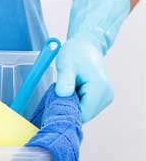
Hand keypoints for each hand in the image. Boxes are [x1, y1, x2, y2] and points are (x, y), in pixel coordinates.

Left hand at [55, 0, 129, 122]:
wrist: (86, 45)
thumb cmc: (76, 52)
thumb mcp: (66, 65)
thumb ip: (65, 81)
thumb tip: (63, 96)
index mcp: (99, 89)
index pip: (82, 114)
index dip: (66, 112)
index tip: (53, 105)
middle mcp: (106, 96)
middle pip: (83, 115)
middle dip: (68, 109)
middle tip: (56, 96)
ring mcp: (104, 98)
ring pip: (83, 113)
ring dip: (71, 106)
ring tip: (64, 91)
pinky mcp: (100, 98)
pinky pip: (84, 108)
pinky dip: (75, 103)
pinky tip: (69, 92)